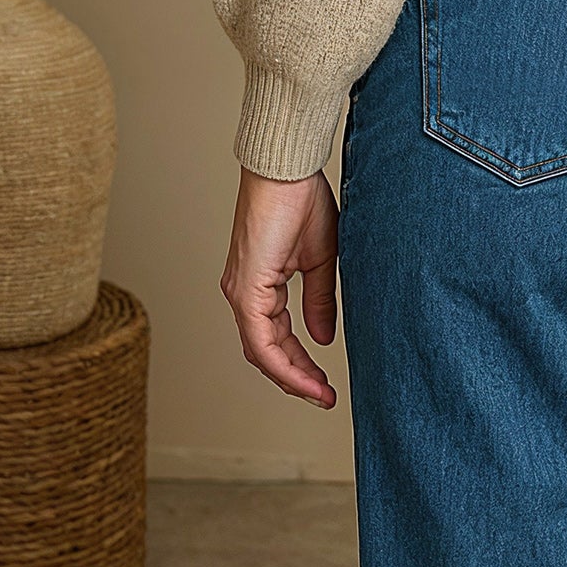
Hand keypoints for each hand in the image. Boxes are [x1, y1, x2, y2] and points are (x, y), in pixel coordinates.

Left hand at [220, 166, 339, 406]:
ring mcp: (241, 292)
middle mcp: (243, 293)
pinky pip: (260, 339)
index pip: (276, 338)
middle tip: (323, 397)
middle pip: (265, 352)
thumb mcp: (320, 259)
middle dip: (296, 378)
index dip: (300, 365)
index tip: (324, 385)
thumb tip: (322, 338)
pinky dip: (283, 362)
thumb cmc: (301, 199)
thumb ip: (318, 300)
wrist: (288, 169)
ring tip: (319, 393)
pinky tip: (305, 375)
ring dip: (291, 376)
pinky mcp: (246, 288)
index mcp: (259, 284)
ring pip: (261, 351)